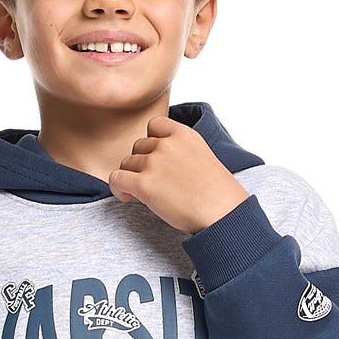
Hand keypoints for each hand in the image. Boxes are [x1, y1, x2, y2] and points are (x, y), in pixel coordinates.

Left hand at [108, 113, 250, 234]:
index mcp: (184, 134)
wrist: (222, 213)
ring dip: (130, 176)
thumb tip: (165, 167)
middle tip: (150, 181)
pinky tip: (127, 197)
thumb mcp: (204, 158)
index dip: (151, 142)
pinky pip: (116, 178)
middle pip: (139, 146)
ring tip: (140, 192)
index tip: (155, 158)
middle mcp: (167, 144)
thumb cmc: (219, 194)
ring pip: (126, 163)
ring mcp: (154, 163)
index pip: (155, 125)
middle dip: (141, 163)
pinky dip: (117, 187)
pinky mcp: (144, 184)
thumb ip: (183, 153)